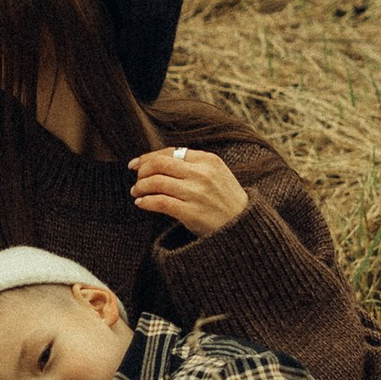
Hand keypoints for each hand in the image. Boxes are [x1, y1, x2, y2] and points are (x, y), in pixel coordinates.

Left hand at [130, 145, 250, 237]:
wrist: (244, 227)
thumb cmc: (226, 200)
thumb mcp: (217, 174)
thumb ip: (194, 164)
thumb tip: (159, 161)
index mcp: (209, 160)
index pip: (171, 151)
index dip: (149, 156)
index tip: (137, 163)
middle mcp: (202, 174)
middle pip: (160, 164)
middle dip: (142, 170)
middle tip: (136, 177)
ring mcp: (197, 194)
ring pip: (157, 182)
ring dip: (141, 186)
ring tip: (137, 192)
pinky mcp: (191, 213)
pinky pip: (160, 202)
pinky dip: (146, 202)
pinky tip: (142, 204)